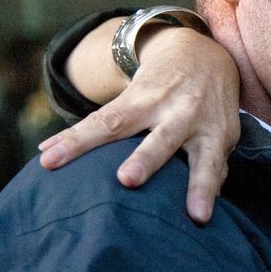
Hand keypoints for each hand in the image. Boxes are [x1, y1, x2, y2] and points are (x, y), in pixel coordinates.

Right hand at [40, 26, 240, 222]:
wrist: (197, 53)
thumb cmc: (210, 109)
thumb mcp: (222, 132)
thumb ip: (213, 167)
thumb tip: (199, 216)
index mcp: (212, 132)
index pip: (209, 164)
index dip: (203, 190)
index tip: (199, 218)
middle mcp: (184, 115)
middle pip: (163, 139)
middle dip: (145, 159)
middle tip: (128, 179)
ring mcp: (155, 104)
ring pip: (115, 125)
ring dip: (83, 143)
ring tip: (54, 160)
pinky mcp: (130, 97)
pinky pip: (96, 119)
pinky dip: (70, 137)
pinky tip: (48, 153)